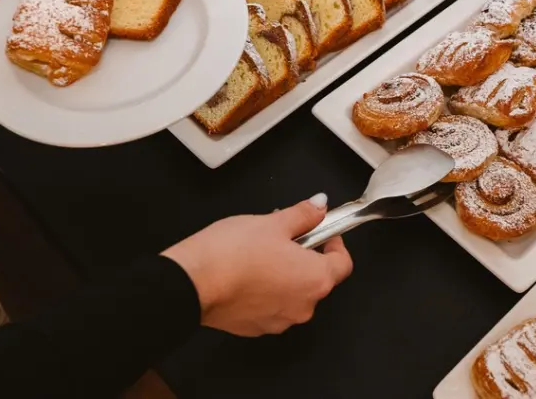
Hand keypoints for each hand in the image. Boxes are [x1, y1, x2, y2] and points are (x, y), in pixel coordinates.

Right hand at [161, 194, 352, 336]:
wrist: (192, 282)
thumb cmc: (231, 254)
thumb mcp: (273, 222)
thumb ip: (303, 215)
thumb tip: (318, 207)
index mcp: (315, 279)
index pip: (343, 263)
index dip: (335, 244)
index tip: (324, 232)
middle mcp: (303, 306)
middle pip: (317, 279)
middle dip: (304, 256)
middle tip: (285, 236)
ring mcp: (279, 320)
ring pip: (292, 293)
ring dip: (284, 275)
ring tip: (260, 253)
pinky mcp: (255, 328)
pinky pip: (270, 306)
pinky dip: (264, 291)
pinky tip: (247, 273)